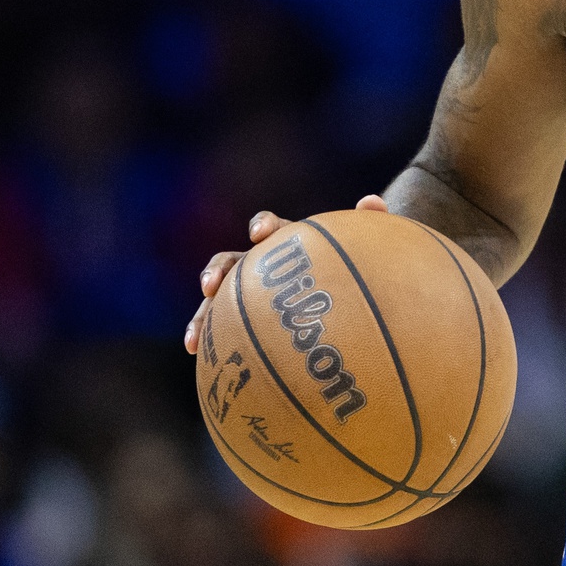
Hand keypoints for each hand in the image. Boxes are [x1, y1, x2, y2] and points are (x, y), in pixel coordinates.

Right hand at [184, 195, 387, 353]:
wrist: (349, 285)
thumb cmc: (357, 265)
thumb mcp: (367, 247)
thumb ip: (368, 224)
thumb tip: (372, 202)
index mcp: (288, 243)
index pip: (272, 227)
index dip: (264, 226)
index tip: (259, 234)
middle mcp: (262, 266)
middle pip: (232, 261)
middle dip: (218, 270)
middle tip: (211, 284)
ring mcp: (251, 294)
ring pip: (218, 301)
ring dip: (202, 316)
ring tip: (193, 340)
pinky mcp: (249, 321)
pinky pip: (227, 333)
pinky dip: (212, 345)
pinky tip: (202, 362)